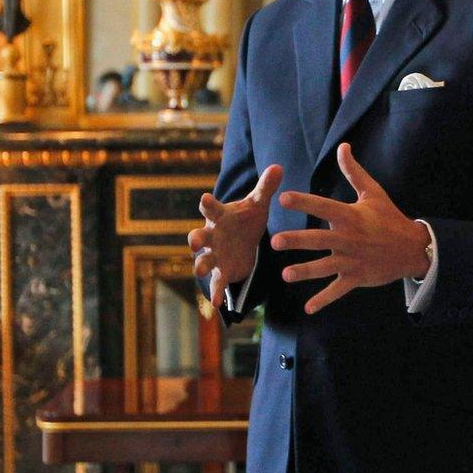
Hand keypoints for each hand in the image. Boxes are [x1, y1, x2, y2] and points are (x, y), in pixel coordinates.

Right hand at [189, 165, 282, 306]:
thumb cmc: (245, 219)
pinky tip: (216, 305)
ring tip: (200, 272)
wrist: (243, 242)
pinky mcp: (221, 272)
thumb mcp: (257, 204)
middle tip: (193, 241)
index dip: (207, 203)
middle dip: (195, 239)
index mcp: (220, 217)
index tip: (204, 198)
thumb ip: (266, 188)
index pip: (211, 208)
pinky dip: (215, 293)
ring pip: (202, 261)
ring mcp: (213, 255)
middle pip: (198, 236)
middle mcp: (211, 236)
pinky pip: (216, 283)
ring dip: (200, 266)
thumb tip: (278, 166)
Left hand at [272, 144, 431, 313]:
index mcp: (351, 217)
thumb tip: (343, 146)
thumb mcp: (373, 193)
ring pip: (325, 267)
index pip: (323, 207)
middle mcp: (350, 239)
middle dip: (297, 241)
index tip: (283, 198)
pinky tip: (308, 309)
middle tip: (275, 241)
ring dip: (305, 272)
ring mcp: (353, 260)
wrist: (413, 248)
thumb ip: (353, 172)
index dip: (304, 202)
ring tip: (285, 274)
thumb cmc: (389, 217)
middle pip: (319, 240)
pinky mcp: (357, 278)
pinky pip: (338, 290)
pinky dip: (323, 300)